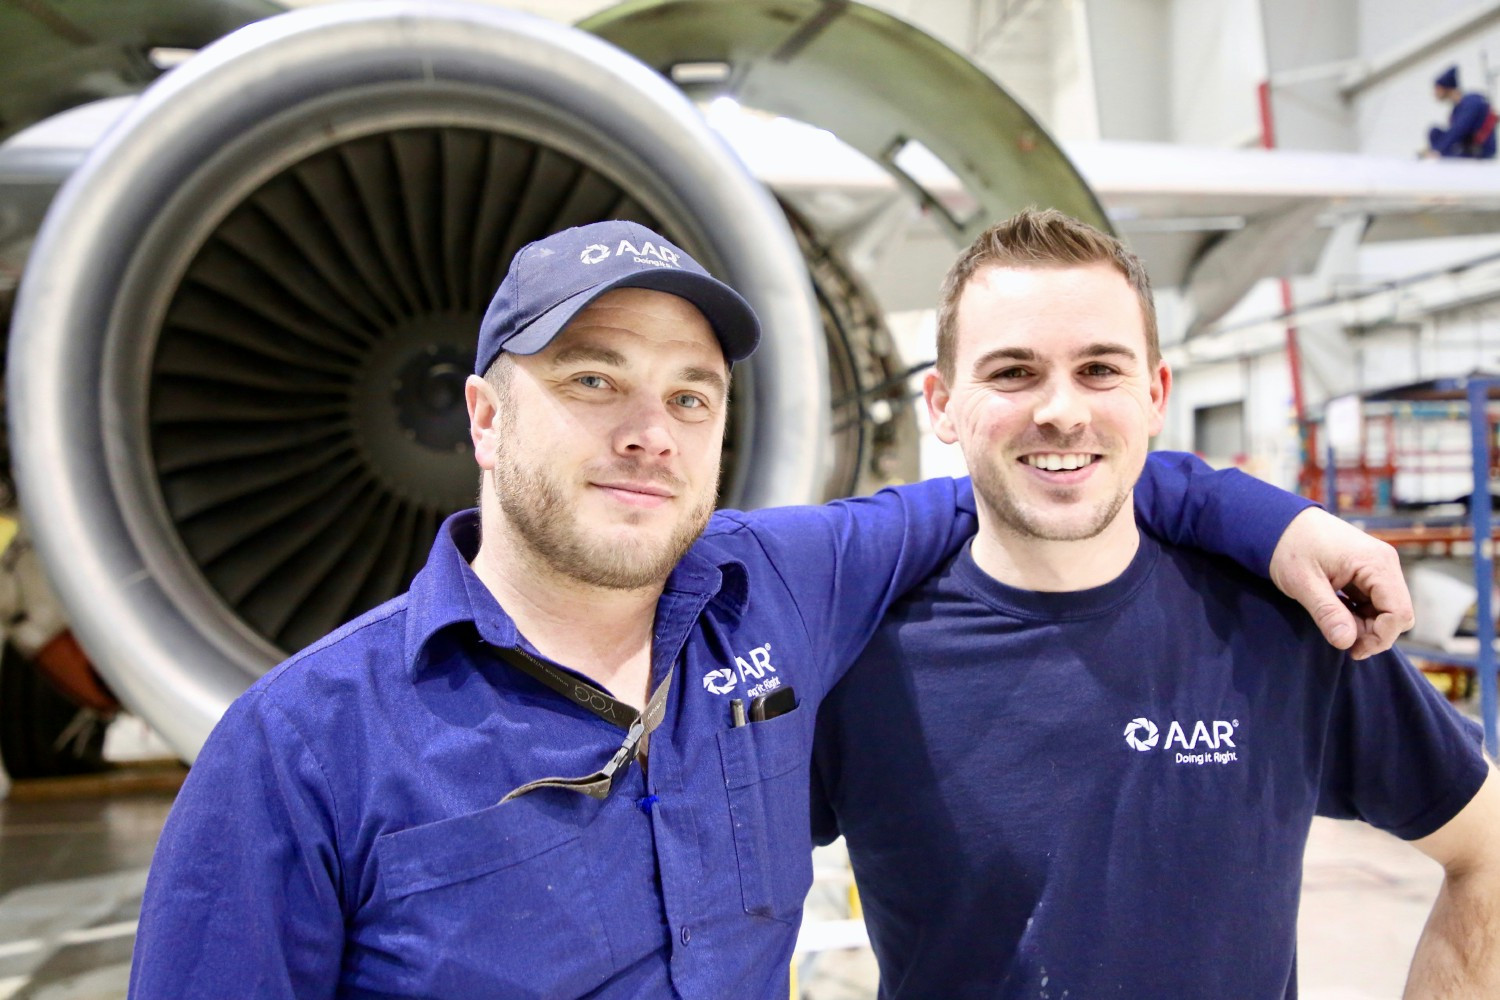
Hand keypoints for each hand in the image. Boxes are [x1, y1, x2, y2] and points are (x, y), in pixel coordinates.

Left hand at [1269, 507, 1413, 658]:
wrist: (1277, 522)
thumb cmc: (1289, 547)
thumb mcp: (1303, 583)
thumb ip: (1327, 613)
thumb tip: (1347, 643)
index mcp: (1376, 563)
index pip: (1399, 612)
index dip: (1380, 637)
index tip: (1352, 650)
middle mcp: (1384, 563)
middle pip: (1397, 613)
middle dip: (1372, 633)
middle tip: (1339, 637)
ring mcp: (1377, 567)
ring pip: (1386, 610)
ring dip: (1364, 625)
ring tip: (1332, 622)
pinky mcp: (1367, 572)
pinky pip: (1374, 601)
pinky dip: (1358, 614)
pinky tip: (1334, 612)